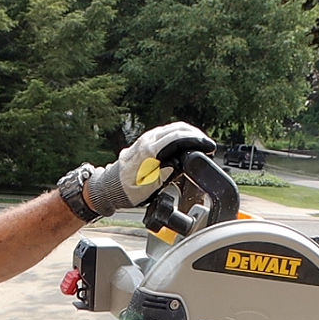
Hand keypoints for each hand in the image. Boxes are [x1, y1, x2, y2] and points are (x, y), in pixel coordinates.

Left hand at [85, 122, 215, 216]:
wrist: (110, 188)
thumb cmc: (128, 190)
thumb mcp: (150, 186)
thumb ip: (166, 173)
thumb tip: (179, 163)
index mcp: (149, 150)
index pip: (178, 137)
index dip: (196, 140)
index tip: (208, 145)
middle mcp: (147, 140)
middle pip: (177, 129)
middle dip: (195, 134)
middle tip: (207, 142)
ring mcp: (145, 139)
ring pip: (171, 128)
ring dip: (187, 132)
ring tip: (200, 141)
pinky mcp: (144, 141)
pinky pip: (165, 132)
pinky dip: (178, 134)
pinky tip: (185, 141)